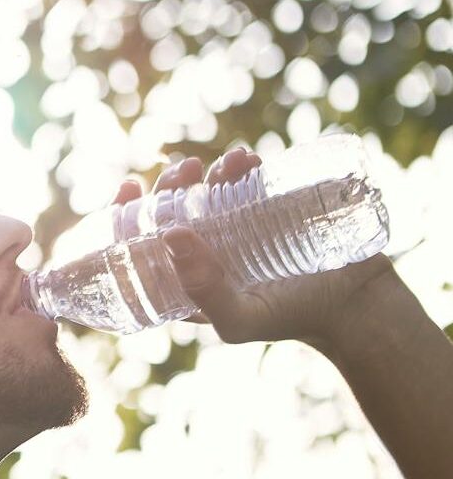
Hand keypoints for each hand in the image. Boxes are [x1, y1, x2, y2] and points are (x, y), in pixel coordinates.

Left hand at [111, 147, 413, 352]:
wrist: (354, 305)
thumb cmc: (289, 319)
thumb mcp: (238, 318)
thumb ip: (203, 289)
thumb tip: (170, 235)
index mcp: (183, 280)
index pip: (140, 246)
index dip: (125, 216)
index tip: (129, 187)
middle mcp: (206, 254)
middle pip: (172, 212)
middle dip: (170, 186)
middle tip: (185, 169)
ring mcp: (238, 232)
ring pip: (208, 193)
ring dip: (208, 172)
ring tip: (226, 163)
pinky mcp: (271, 213)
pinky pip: (248, 183)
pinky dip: (242, 167)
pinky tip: (245, 159)